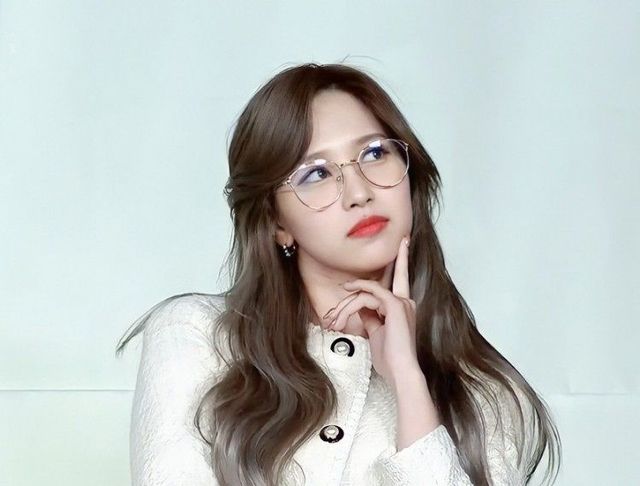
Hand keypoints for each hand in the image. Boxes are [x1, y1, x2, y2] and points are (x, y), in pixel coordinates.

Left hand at [323, 235, 418, 385]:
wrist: (400, 371)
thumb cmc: (389, 358)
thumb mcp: (376, 333)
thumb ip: (370, 316)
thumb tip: (360, 308)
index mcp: (403, 307)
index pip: (400, 278)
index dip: (402, 259)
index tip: (404, 241)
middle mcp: (406, 301)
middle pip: (373, 287)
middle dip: (351, 294)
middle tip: (332, 319)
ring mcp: (402, 302)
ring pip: (366, 292)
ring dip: (346, 307)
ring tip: (336, 324)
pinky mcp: (395, 305)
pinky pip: (372, 292)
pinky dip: (357, 295)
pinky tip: (346, 302)